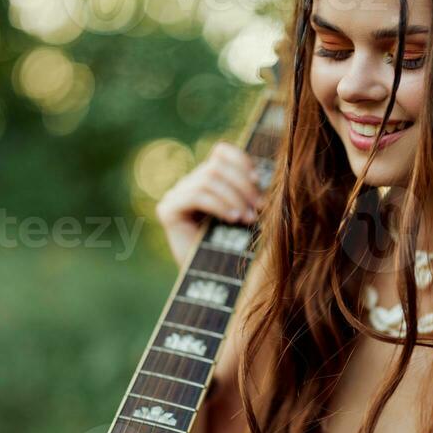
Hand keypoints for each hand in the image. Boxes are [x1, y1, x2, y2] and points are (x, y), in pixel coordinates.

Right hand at [156, 141, 265, 265]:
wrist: (215, 281)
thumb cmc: (236, 247)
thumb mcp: (247, 212)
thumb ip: (250, 191)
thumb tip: (265, 171)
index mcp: (208, 180)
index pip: (221, 152)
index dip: (241, 160)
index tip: (259, 180)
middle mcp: (188, 184)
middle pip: (216, 166)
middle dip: (242, 185)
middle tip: (260, 207)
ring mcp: (175, 196)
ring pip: (207, 179)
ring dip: (233, 197)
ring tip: (248, 218)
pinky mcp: (167, 210)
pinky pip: (195, 195)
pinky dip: (219, 205)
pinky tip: (233, 219)